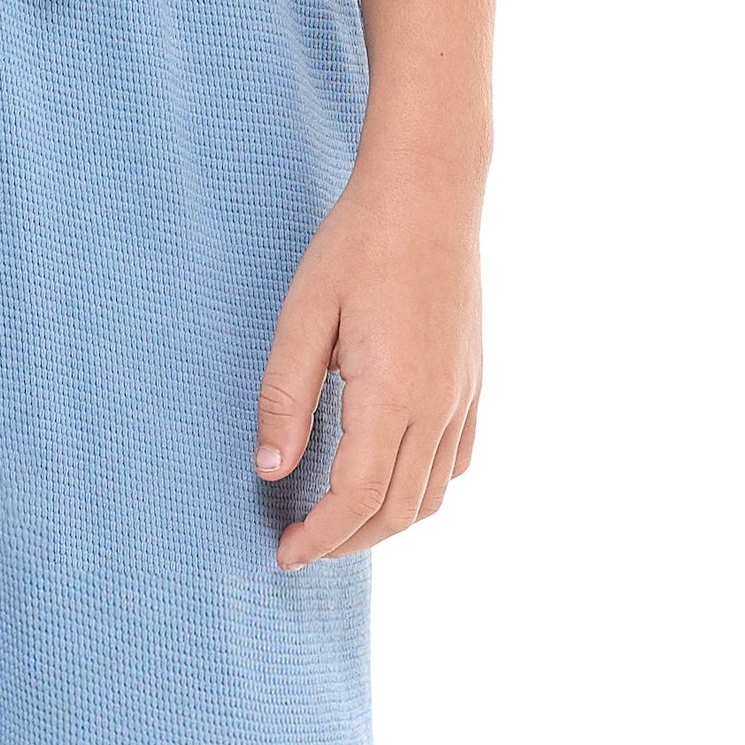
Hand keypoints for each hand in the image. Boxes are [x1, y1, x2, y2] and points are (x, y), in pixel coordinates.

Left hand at [255, 166, 482, 569]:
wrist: (431, 190)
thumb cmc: (358, 244)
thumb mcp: (303, 316)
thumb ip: (284, 398)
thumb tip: (271, 471)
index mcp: (394, 392)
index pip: (356, 498)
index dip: (319, 538)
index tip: (284, 554)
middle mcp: (438, 404)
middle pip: (396, 512)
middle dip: (345, 543)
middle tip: (300, 547)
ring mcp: (463, 395)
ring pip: (431, 497)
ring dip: (383, 524)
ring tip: (337, 524)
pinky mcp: (473, 383)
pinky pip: (456, 463)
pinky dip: (420, 490)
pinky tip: (385, 482)